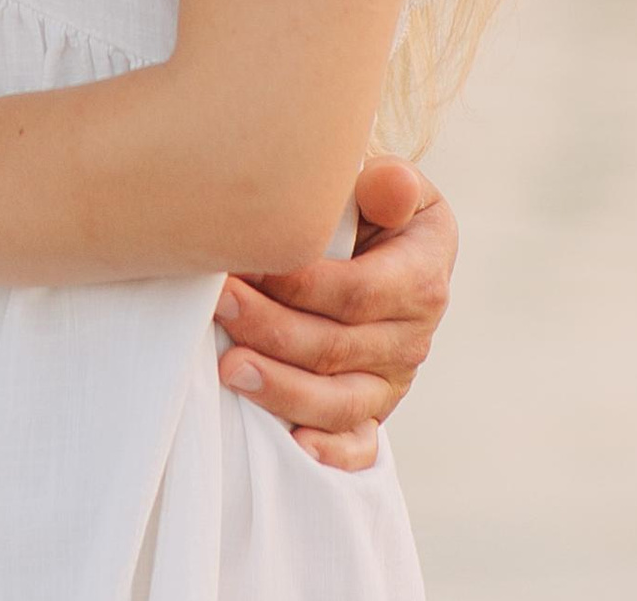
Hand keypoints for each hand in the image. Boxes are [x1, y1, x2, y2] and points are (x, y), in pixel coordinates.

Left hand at [218, 156, 455, 470]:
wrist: (382, 242)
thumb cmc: (369, 205)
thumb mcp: (386, 184)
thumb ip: (388, 185)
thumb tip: (390, 185)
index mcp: (420, 278)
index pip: (356, 292)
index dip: (298, 282)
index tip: (242, 262)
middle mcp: (412, 336)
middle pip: (336, 346)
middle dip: (270, 328)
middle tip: (216, 305)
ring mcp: (393, 379)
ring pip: (339, 400)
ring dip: (281, 388)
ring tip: (229, 368)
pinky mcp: (373, 407)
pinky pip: (359, 443)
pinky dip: (332, 451)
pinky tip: (295, 445)